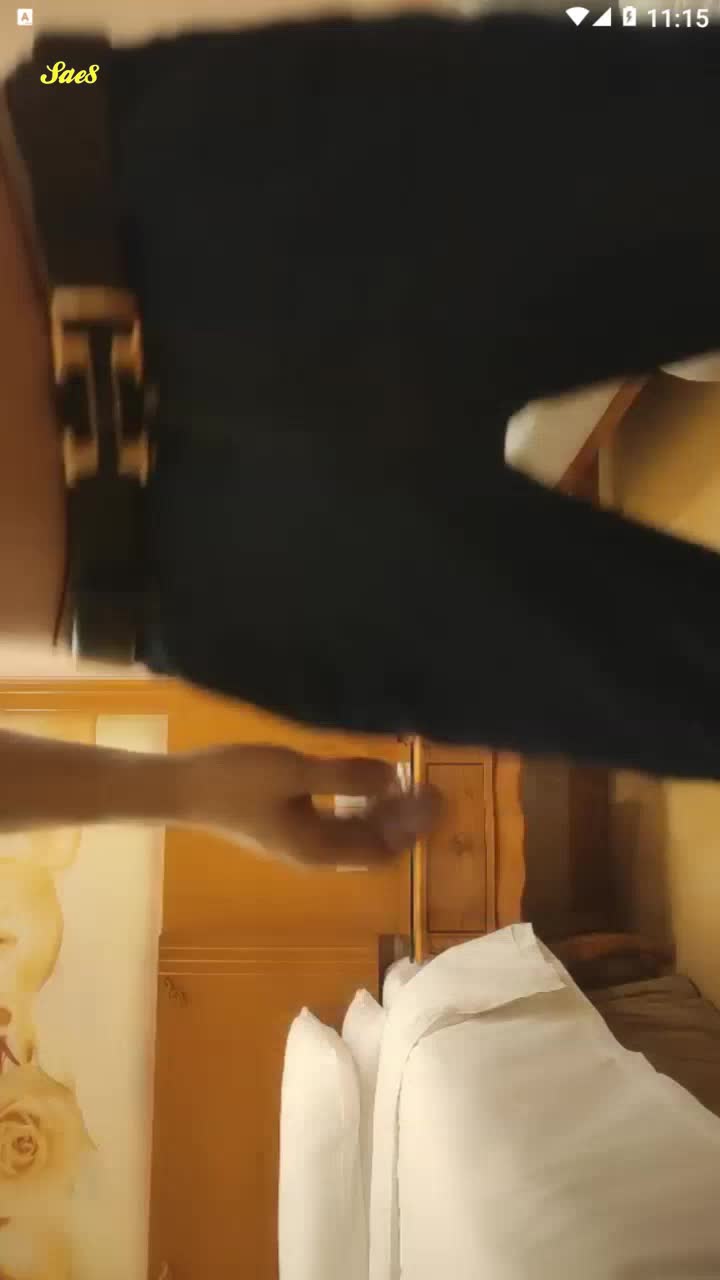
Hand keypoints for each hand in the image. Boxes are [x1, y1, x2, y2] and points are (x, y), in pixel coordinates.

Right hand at [179, 744, 443, 868]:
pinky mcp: (288, 824)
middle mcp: (315, 854)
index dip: (415, 826)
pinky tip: (365, 780)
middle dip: (405, 819)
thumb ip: (347, 776)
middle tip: (430, 785)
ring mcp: (300, 841)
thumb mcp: (296, 773)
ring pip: (357, 833)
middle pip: (374, 844)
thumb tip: (396, 777)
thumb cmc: (238, 781)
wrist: (183, 789)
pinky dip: (360, 805)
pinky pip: (339, 822)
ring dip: (384, 812)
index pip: (384, 849)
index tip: (437, 794)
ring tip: (405, 780)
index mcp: (320, 850)